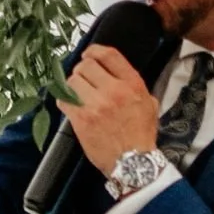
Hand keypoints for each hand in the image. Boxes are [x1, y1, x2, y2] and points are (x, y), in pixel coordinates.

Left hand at [63, 45, 159, 175]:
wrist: (133, 162)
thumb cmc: (141, 135)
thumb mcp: (149, 104)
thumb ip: (135, 87)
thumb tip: (120, 76)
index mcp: (132, 84)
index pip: (109, 55)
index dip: (94, 51)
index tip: (88, 54)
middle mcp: (113, 91)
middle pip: (85, 66)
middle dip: (81, 71)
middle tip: (83, 79)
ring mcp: (96, 105)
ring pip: (72, 81)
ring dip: (72, 85)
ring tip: (77, 93)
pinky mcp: (81, 120)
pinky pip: (64, 100)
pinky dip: (64, 100)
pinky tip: (70, 105)